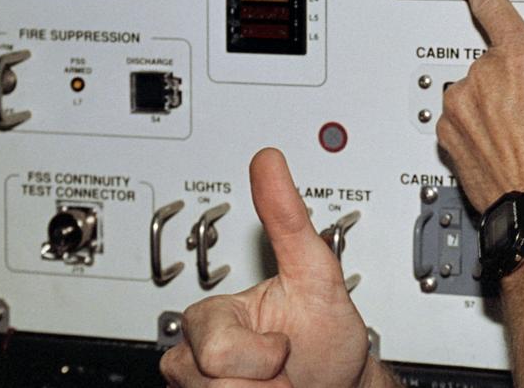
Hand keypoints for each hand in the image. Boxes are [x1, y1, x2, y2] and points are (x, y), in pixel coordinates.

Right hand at [159, 148, 375, 387]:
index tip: (284, 344)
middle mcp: (196, 353)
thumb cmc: (326, 339)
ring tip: (278, 385)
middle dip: (262, 381)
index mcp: (215, 315)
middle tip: (284, 368)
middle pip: (210, 378)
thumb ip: (288, 219)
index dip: (263, 354)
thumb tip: (268, 158)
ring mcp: (199, 387)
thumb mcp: (316, 274)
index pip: (215, 346)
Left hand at [438, 0, 523, 211]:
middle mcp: (483, 77)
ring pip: (479, 90)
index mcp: (521, 58)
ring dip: (497, 105)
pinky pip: (465, 117)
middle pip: (497, 60)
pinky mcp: (447, 133)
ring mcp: (461, 106)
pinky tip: (508, 147)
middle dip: (516, 76)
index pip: (491, 2)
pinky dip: (481, 128)